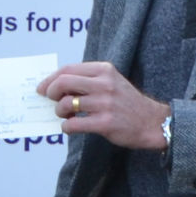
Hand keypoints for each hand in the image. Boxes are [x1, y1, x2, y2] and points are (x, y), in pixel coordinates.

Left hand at [38, 60, 167, 150]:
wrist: (152, 122)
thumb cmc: (128, 103)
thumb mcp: (112, 82)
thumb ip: (89, 80)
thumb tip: (58, 85)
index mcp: (104, 70)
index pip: (68, 69)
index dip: (51, 79)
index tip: (43, 88)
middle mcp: (104, 84)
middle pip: (64, 82)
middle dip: (51, 92)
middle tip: (51, 101)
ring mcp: (105, 104)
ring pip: (66, 104)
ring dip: (59, 112)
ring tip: (66, 115)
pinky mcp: (105, 123)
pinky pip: (73, 124)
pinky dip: (66, 127)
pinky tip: (71, 127)